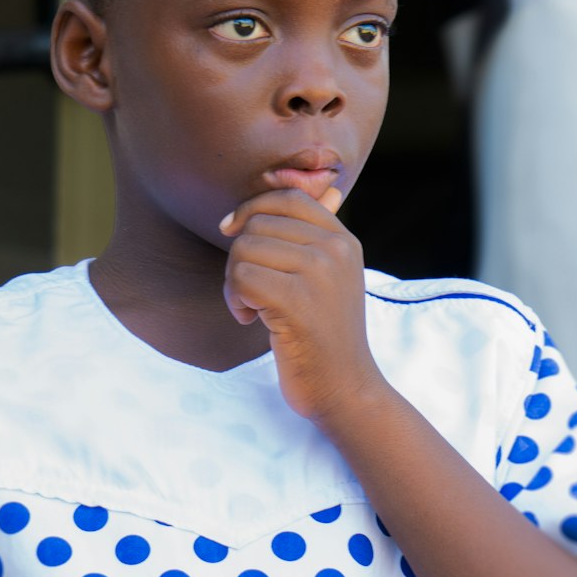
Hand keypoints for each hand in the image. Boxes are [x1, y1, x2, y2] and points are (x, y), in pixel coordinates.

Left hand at [220, 186, 381, 422]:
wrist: (345, 388)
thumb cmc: (326, 336)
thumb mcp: (333, 277)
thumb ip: (321, 235)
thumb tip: (331, 188)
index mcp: (343, 240)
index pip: (288, 197)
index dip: (251, 209)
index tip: (231, 232)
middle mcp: (335, 249)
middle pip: (257, 224)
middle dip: (240, 257)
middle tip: (250, 292)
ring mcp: (319, 273)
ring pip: (244, 250)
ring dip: (234, 284)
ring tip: (253, 309)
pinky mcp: (297, 300)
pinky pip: (241, 278)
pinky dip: (235, 301)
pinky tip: (252, 320)